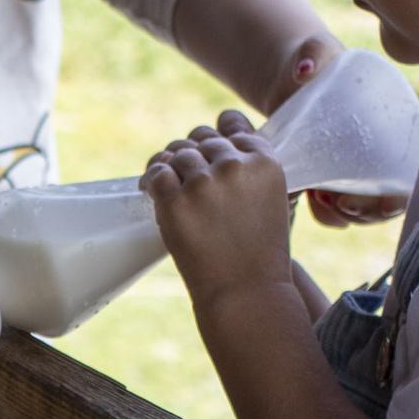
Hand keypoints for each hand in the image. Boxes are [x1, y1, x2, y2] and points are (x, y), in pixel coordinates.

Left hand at [143, 115, 295, 303]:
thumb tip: (215, 145)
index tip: (208, 145)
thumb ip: (250, 170)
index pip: (232, 126)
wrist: (247, 292)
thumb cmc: (260, 253)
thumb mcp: (270, 201)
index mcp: (264, 163)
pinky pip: (156, 173)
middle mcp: (234, 166)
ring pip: (178, 153)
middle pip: (202, 139)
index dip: (218, 132)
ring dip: (169, 163)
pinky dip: (150, 179)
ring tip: (165, 179)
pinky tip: (148, 190)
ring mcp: (203, 183)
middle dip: (192, 152)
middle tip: (183, 171)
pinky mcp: (175, 202)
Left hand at [271, 37, 407, 230]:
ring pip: (360, 212)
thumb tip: (303, 72)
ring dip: (344, 216)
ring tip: (320, 198)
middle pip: (385, 201)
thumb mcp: (318, 52)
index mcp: (392, 130)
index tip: (382, 202)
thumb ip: (314, 53)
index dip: (401, 196)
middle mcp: (378, 157)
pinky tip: (309, 199)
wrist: (289, 77)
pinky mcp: (328, 182)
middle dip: (367, 213)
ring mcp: (353, 173)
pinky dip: (326, 215)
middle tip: (340, 202)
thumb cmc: (315, 62)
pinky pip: (333, 212)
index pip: (409, 174)